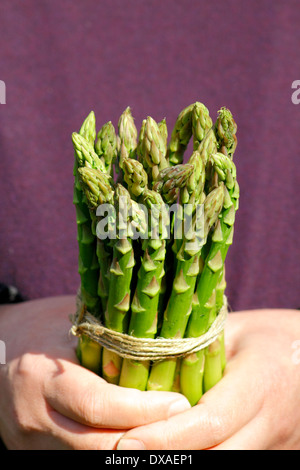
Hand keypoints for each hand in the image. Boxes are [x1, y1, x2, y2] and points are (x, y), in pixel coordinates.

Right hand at [0, 296, 189, 449]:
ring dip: (139, 450)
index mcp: (40, 378)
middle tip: (186, 424)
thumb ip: (106, 336)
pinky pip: (87, 461)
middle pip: (101, 447)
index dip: (143, 409)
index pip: (97, 405)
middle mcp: (35, 420)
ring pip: (95, 461)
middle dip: (150, 440)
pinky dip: (121, 452)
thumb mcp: (68, 325)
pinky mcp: (41, 457)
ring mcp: (35, 446)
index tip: (180, 402)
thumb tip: (163, 338)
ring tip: (173, 433)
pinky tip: (145, 438)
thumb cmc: (39, 333)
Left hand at [117, 308, 299, 449]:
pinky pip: (232, 463)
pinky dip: (201, 458)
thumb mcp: (235, 331)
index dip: (167, 437)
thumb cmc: (270, 335)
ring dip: (181, 461)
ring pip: (224, 466)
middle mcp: (273, 422)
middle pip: (215, 457)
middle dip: (166, 459)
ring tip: (143, 450)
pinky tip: (172, 449)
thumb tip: (142, 358)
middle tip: (123, 451)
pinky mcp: (273, 454)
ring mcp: (278, 445)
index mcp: (262, 382)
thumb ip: (196, 347)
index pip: (210, 421)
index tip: (127, 442)